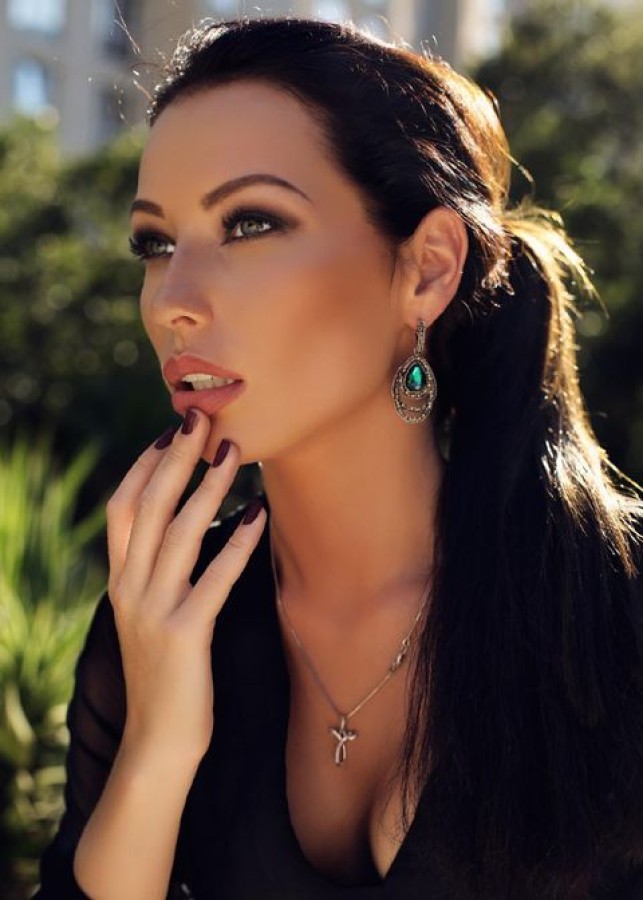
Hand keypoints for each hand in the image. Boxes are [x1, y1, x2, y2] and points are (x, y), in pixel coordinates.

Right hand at [105, 409, 265, 765]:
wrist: (157, 744)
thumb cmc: (164, 674)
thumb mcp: (147, 616)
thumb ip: (154, 574)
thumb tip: (178, 527)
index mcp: (118, 582)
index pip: (123, 508)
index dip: (146, 466)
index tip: (171, 433)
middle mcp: (129, 590)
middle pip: (148, 507)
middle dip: (176, 459)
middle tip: (201, 419)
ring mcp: (154, 612)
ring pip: (179, 533)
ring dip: (208, 487)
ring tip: (233, 452)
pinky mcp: (185, 636)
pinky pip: (215, 578)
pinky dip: (237, 543)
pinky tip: (259, 515)